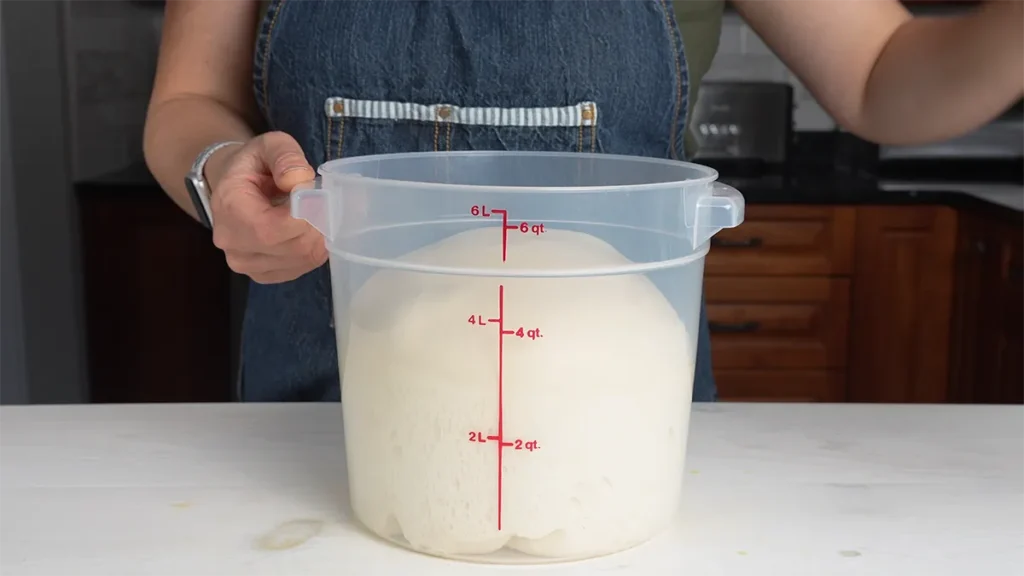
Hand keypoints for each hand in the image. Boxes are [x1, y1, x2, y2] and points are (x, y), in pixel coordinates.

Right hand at [206, 131, 327, 283]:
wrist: (235, 187)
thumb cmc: (254, 165)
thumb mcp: (269, 145)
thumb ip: (285, 156)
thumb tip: (298, 180)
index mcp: (229, 208)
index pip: (275, 228)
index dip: (307, 214)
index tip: (315, 193)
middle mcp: (232, 243)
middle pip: (294, 247)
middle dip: (318, 224)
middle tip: (322, 203)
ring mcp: (245, 264)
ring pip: (301, 260)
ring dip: (318, 237)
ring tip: (314, 214)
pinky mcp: (261, 274)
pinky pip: (299, 269)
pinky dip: (312, 250)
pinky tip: (307, 231)